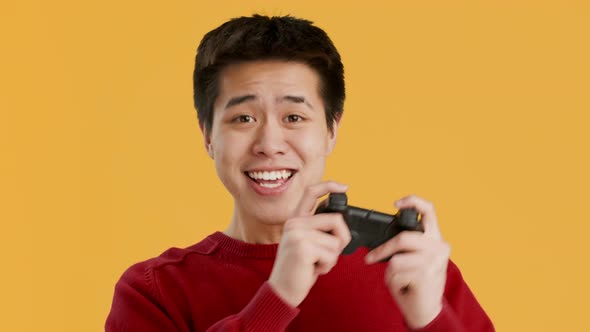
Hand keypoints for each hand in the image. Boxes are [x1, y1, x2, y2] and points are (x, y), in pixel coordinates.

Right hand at [268, 181, 351, 306]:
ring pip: (336, 241)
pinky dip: (327, 266)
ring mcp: (297, 234)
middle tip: (325, 256)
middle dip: (340, 240)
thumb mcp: (306, 244)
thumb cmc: (298, 270)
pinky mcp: (303, 247)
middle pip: (336, 220)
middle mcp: (294, 223)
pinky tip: (312, 270)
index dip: (328, 185)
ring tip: (314, 264)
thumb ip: (317, 231)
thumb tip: (340, 223)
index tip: (344, 187)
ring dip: (331, 258)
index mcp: (295, 220)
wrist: (282, 291)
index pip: (310, 193)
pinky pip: (331, 255)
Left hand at [364, 195, 450, 328]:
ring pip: (396, 259)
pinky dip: (393, 283)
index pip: (429, 211)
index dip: (412, 201)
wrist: (427, 312)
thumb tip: (382, 239)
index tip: (396, 203)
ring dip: (390, 273)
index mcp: (436, 239)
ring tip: (400, 280)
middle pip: (402, 238)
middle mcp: (439, 247)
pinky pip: (395, 273)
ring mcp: (433, 261)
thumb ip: (407, 245)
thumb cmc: (417, 284)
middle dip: (382, 250)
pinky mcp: (425, 275)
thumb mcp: (416, 259)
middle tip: (371, 258)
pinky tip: (404, 288)